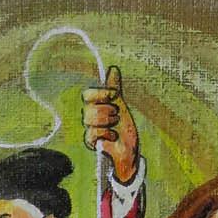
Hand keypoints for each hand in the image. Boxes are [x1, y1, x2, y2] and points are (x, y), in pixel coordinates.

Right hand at [82, 65, 139, 183]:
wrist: (129, 149)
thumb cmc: (125, 128)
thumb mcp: (122, 105)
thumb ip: (114, 89)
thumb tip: (113, 69)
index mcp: (96, 106)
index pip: (88, 94)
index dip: (100, 93)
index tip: (114, 95)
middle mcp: (90, 115)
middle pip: (89, 105)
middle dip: (107, 110)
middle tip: (117, 116)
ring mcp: (89, 128)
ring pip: (90, 118)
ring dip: (108, 122)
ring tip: (115, 126)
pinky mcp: (89, 141)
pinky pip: (92, 132)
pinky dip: (106, 134)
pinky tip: (112, 138)